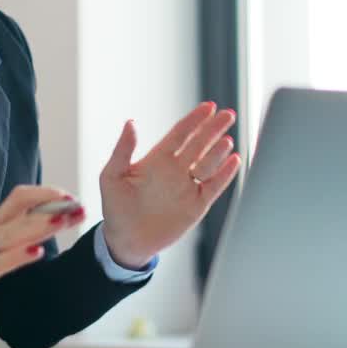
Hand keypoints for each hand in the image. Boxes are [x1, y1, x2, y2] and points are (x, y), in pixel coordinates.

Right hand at [0, 185, 85, 316]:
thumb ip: (9, 236)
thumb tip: (40, 226)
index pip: (19, 199)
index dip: (45, 195)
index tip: (69, 196)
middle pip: (21, 212)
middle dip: (52, 209)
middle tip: (79, 205)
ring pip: (12, 235)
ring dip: (40, 227)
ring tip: (65, 220)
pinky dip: (17, 257)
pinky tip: (37, 252)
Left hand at [99, 102, 240, 268]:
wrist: (126, 241)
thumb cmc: (115, 208)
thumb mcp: (112, 176)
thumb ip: (123, 149)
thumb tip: (130, 122)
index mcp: (157, 159)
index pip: (180, 134)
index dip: (194, 119)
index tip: (209, 106)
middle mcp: (176, 170)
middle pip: (199, 144)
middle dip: (213, 128)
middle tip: (227, 114)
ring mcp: (188, 186)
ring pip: (208, 163)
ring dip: (218, 151)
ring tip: (226, 138)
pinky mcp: (197, 205)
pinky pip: (214, 186)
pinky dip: (225, 174)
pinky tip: (234, 160)